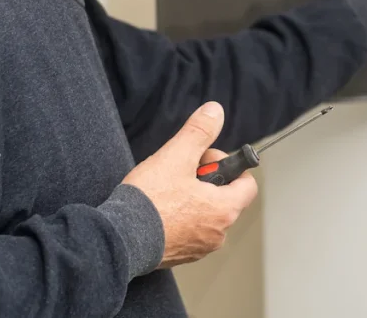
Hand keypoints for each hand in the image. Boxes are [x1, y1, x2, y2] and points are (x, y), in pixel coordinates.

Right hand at [121, 102, 257, 269]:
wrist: (119, 239)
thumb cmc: (150, 201)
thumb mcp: (176, 156)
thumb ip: (199, 132)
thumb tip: (215, 112)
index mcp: (225, 210)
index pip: (247, 184)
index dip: (229, 165)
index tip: (205, 159)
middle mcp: (218, 233)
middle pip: (225, 197)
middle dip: (207, 179)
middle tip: (181, 172)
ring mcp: (199, 247)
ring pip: (206, 213)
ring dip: (192, 198)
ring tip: (166, 189)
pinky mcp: (180, 255)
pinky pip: (189, 230)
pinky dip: (179, 217)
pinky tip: (158, 208)